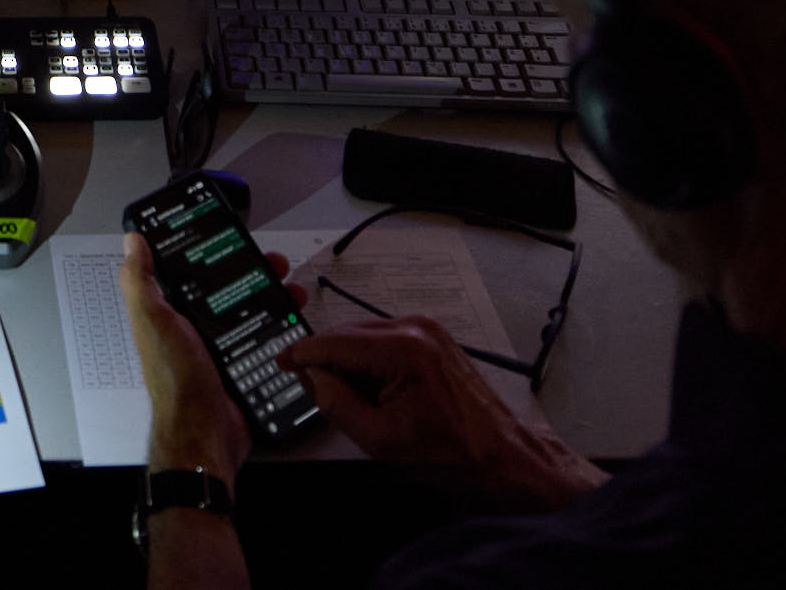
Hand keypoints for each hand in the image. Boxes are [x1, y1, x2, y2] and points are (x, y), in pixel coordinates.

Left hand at [119, 232, 300, 482]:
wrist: (206, 434)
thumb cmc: (176, 379)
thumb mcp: (154, 322)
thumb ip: (140, 282)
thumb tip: (132, 241)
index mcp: (171, 315)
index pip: (192, 273)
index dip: (211, 253)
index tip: (232, 236)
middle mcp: (196, 329)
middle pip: (229, 289)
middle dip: (254, 272)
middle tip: (276, 264)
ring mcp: (222, 348)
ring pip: (252, 311)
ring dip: (275, 297)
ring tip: (294, 289)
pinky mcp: (245, 366)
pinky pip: (265, 339)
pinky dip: (282, 327)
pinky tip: (296, 317)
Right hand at [280, 321, 604, 509]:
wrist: (503, 457)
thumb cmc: (453, 454)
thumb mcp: (380, 440)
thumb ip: (336, 403)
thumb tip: (312, 377)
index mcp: (403, 349)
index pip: (334, 341)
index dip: (302, 353)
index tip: (281, 362)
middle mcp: (416, 328)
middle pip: (348, 334)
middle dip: (327, 361)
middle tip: (315, 393)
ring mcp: (428, 330)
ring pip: (365, 336)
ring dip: (350, 363)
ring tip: (355, 402)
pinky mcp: (434, 338)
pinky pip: (385, 341)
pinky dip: (371, 362)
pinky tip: (375, 392)